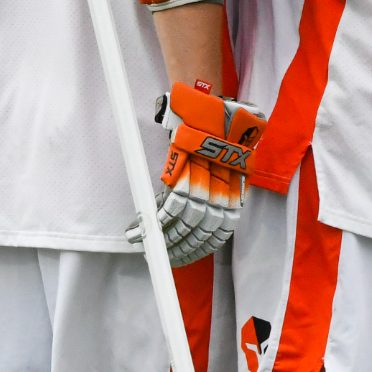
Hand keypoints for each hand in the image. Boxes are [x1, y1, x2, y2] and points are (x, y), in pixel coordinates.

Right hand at [129, 82, 265, 265]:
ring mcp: (199, 191)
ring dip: (163, 240)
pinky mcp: (181, 182)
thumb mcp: (229, 167)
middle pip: (198, 235)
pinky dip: (151, 224)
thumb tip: (202, 208)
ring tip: (146, 247)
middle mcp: (218, 199)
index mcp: (233, 197)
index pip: (218, 234)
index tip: (187, 256)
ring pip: (181, 227)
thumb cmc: (218, 138)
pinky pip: (165, 211)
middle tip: (164, 257)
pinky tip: (138, 232)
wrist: (211, 114)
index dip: (201, 248)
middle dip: (179, 250)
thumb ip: (220, 190)